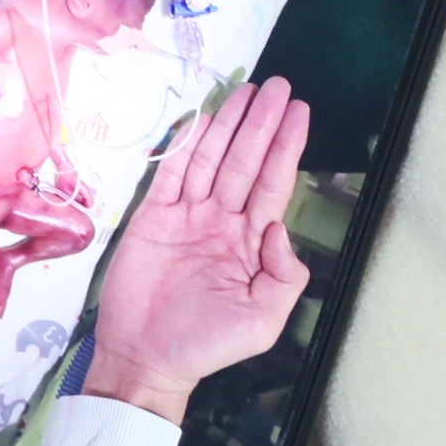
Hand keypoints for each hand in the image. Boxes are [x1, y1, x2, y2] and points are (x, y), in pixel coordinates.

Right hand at [84, 76, 311, 421]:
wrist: (146, 359)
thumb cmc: (207, 345)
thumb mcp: (263, 320)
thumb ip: (284, 275)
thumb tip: (280, 227)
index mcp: (251, 243)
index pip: (273, 184)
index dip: (286, 147)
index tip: (299, 112)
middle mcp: (222, 222)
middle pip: (246, 161)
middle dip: (262, 124)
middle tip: (278, 86)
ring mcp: (188, 217)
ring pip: (212, 160)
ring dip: (229, 124)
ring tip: (247, 90)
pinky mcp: (153, 218)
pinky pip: (172, 173)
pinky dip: (186, 146)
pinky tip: (202, 119)